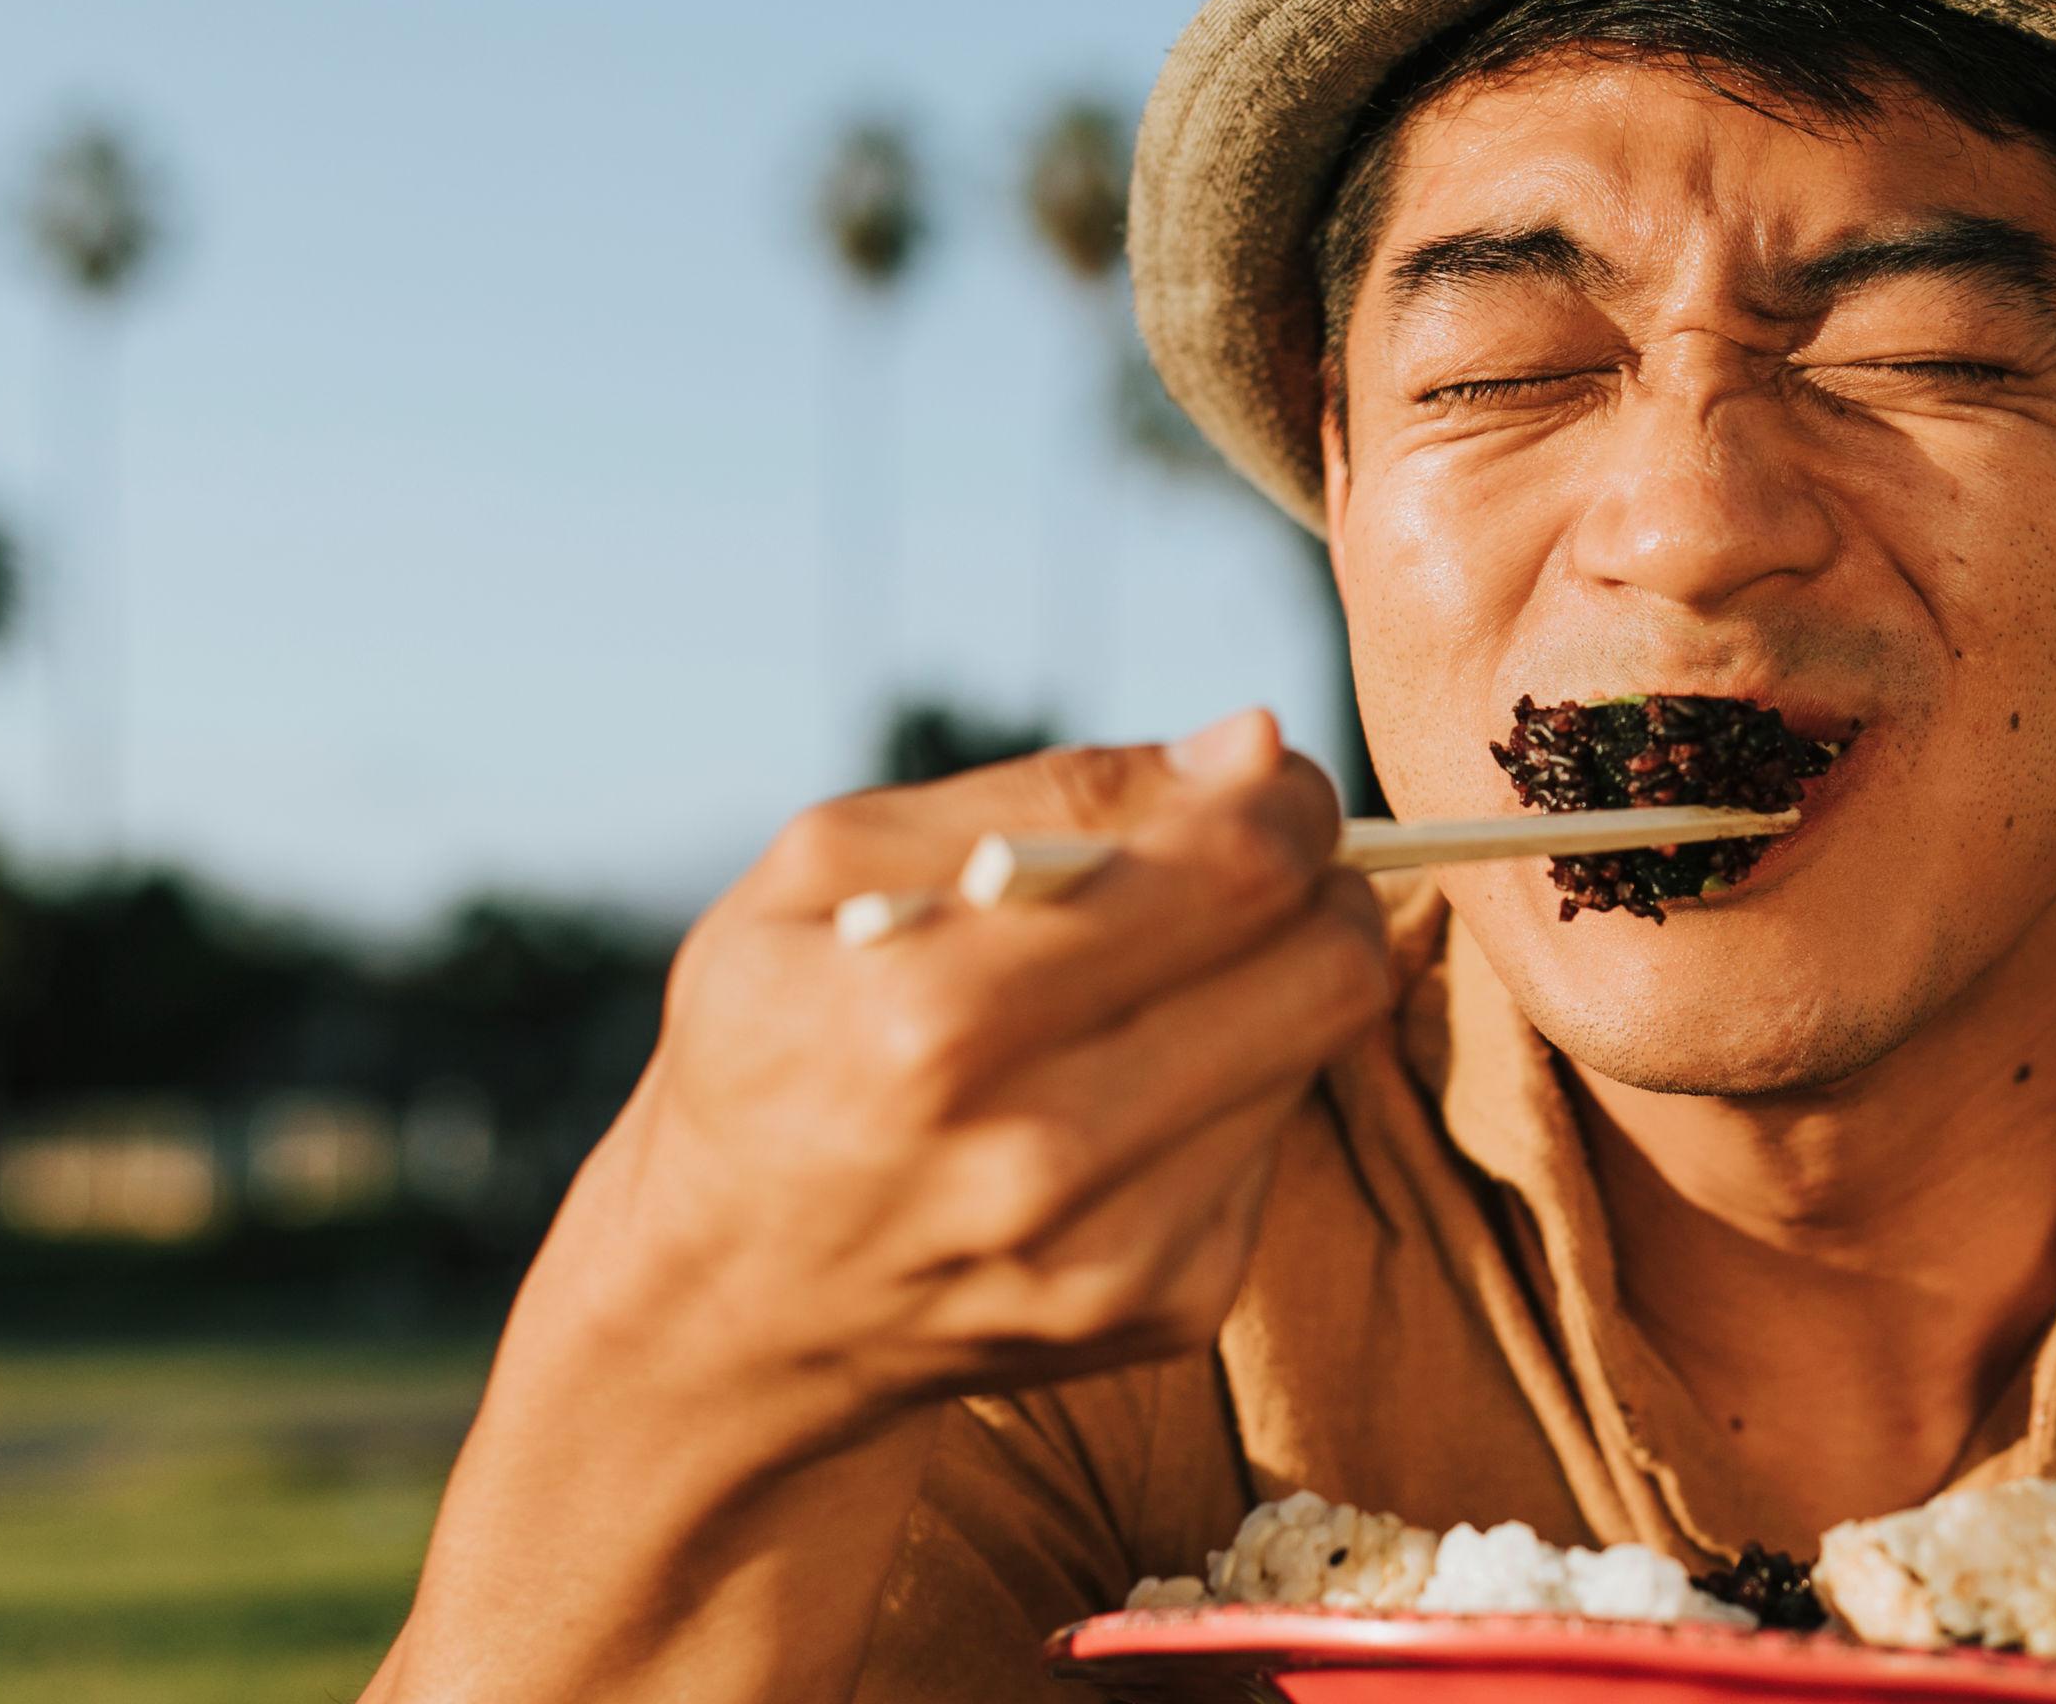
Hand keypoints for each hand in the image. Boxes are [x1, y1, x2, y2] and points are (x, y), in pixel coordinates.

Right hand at [371, 708, 1387, 1701]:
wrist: (730, 1309)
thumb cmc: (775, 1044)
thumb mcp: (830, 868)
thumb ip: (1049, 790)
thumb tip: (1251, 744)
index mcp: (937, 1019)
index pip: (1234, 874)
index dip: (1283, 801)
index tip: (1265, 784)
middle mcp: (1042, 1154)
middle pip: (1325, 970)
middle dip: (1320, 883)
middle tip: (1259, 861)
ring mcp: (1117, 1253)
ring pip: (1317, 1053)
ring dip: (1274, 984)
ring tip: (1162, 977)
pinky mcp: (1169, 1310)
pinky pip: (1274, 1143)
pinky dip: (1229, 1089)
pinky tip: (1125, 1091)